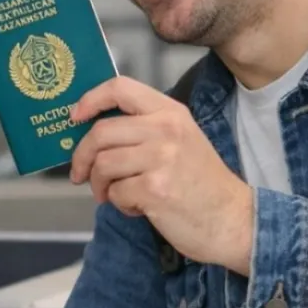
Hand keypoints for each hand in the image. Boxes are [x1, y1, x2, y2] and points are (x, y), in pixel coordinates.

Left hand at [69, 76, 253, 274]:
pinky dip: (119, 203)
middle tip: (80, 174)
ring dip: (100, 185)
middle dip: (81, 156)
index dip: (90, 100)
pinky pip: (115, 192)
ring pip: (102, 164)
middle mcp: (166, 129)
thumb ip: (143, 129)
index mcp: (170, 112)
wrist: (233, 220)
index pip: (120, 88)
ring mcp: (161, 158)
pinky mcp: (155, 189)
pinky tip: (137, 207)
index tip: (74, 117)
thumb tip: (90, 131)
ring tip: (114, 194)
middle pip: (100, 132)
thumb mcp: (180, 140)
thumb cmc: (200, 182)